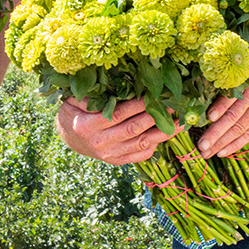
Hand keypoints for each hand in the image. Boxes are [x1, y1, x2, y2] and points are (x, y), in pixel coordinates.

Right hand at [56, 96, 178, 165]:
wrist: (68, 139)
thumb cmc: (73, 113)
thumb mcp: (72, 101)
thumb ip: (90, 96)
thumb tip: (112, 87)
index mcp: (88, 126)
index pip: (118, 115)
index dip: (137, 105)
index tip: (154, 94)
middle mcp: (101, 143)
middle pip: (134, 129)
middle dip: (155, 116)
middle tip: (173, 103)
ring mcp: (110, 155)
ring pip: (141, 144)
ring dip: (162, 133)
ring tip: (179, 121)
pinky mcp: (118, 161)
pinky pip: (140, 155)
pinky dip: (155, 145)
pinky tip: (167, 134)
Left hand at [199, 51, 248, 158]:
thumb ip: (238, 73)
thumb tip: (209, 81)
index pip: (233, 95)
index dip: (220, 106)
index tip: (206, 117)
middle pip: (234, 116)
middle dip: (215, 132)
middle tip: (199, 145)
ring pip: (240, 127)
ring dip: (221, 141)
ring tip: (205, 152)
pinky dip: (236, 143)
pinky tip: (223, 152)